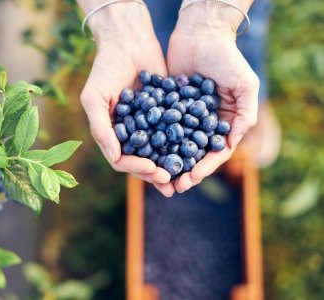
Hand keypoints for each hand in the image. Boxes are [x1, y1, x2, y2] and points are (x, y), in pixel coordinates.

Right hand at [79, 3, 174, 195]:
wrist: (128, 41)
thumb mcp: (95, 97)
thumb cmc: (105, 69)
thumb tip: (114, 158)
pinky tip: (196, 151)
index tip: (152, 169)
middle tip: (171, 181)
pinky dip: (184, 143)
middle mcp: (130, 133)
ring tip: (184, 178)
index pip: (122, 159)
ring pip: (161, 151)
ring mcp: (149, 125)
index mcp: (112, 134)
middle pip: (143, 161)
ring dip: (171, 165)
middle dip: (156, 172)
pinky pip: (175, 132)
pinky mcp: (166, 113)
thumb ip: (101, 128)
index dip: (136, 167)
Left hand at [165, 6, 258, 192]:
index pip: (214, 152)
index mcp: (223, 123)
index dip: (205, 167)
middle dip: (183, 171)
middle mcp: (202, 124)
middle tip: (172, 186)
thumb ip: (245, 114)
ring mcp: (182, 117)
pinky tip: (142, 153)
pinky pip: (158, 127)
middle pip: (192, 154)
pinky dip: (152, 141)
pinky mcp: (165, 107)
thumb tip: (231, 145)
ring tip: (156, 176)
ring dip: (166, 162)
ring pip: (173, 145)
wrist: (200, 33)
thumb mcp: (245, 84)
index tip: (192, 178)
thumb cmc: (227, 57)